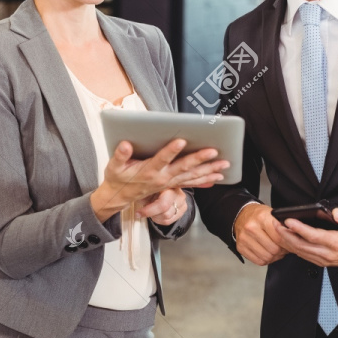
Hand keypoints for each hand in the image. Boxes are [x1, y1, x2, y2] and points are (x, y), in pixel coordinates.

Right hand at [91, 139, 227, 221]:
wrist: (119, 197)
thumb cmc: (118, 178)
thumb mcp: (113, 166)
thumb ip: (119, 155)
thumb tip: (125, 144)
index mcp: (148, 171)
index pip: (161, 159)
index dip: (170, 151)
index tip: (181, 140)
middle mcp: (162, 178)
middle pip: (183, 167)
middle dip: (199, 159)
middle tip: (214, 151)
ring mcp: (169, 183)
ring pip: (192, 176)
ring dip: (209, 170)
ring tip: (224, 165)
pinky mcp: (172, 185)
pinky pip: (191, 183)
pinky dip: (205, 180)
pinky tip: (217, 177)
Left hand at [137, 188, 186, 225]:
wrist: (167, 185)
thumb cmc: (154, 186)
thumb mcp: (146, 187)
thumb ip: (141, 193)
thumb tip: (131, 199)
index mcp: (169, 185)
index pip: (162, 204)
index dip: (149, 211)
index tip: (138, 213)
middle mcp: (178, 193)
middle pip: (165, 213)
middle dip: (152, 214)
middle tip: (144, 212)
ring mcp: (182, 201)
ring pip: (167, 218)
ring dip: (156, 217)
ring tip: (151, 211)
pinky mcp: (184, 208)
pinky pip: (170, 220)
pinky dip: (161, 220)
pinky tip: (157, 213)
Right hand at [234, 203, 287, 265]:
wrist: (242, 215)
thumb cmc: (259, 215)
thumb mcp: (272, 214)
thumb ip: (282, 225)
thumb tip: (295, 237)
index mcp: (261, 217)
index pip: (279, 237)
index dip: (287, 243)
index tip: (290, 243)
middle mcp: (251, 228)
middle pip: (273, 249)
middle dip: (281, 251)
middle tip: (283, 248)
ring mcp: (244, 238)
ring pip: (266, 257)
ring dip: (274, 257)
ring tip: (276, 251)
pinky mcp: (240, 247)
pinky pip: (258, 261)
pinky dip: (266, 260)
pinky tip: (267, 253)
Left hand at [275, 208, 337, 267]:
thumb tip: (336, 212)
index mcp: (336, 243)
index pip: (312, 236)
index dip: (298, 228)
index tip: (287, 220)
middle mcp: (328, 254)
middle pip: (301, 246)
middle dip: (286, 235)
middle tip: (275, 224)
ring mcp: (325, 260)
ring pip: (301, 252)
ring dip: (287, 242)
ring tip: (278, 231)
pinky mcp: (323, 262)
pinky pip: (305, 256)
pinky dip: (294, 248)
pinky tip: (288, 241)